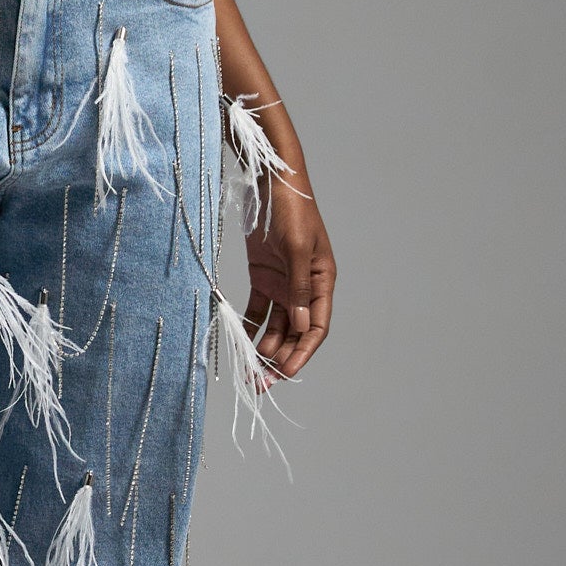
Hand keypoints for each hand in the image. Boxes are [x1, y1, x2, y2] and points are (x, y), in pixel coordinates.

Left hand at [244, 164, 334, 380]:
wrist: (272, 181)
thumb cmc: (291, 209)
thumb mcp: (295, 247)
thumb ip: (297, 287)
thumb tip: (299, 325)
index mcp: (323, 281)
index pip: (316, 326)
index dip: (303, 352)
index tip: (286, 374)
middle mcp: (305, 287)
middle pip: (295, 332)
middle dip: (281, 359)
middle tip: (262, 385)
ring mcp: (284, 283)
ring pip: (276, 326)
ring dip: (265, 349)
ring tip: (250, 373)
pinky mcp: (264, 276)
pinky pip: (259, 310)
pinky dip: (252, 328)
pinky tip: (242, 346)